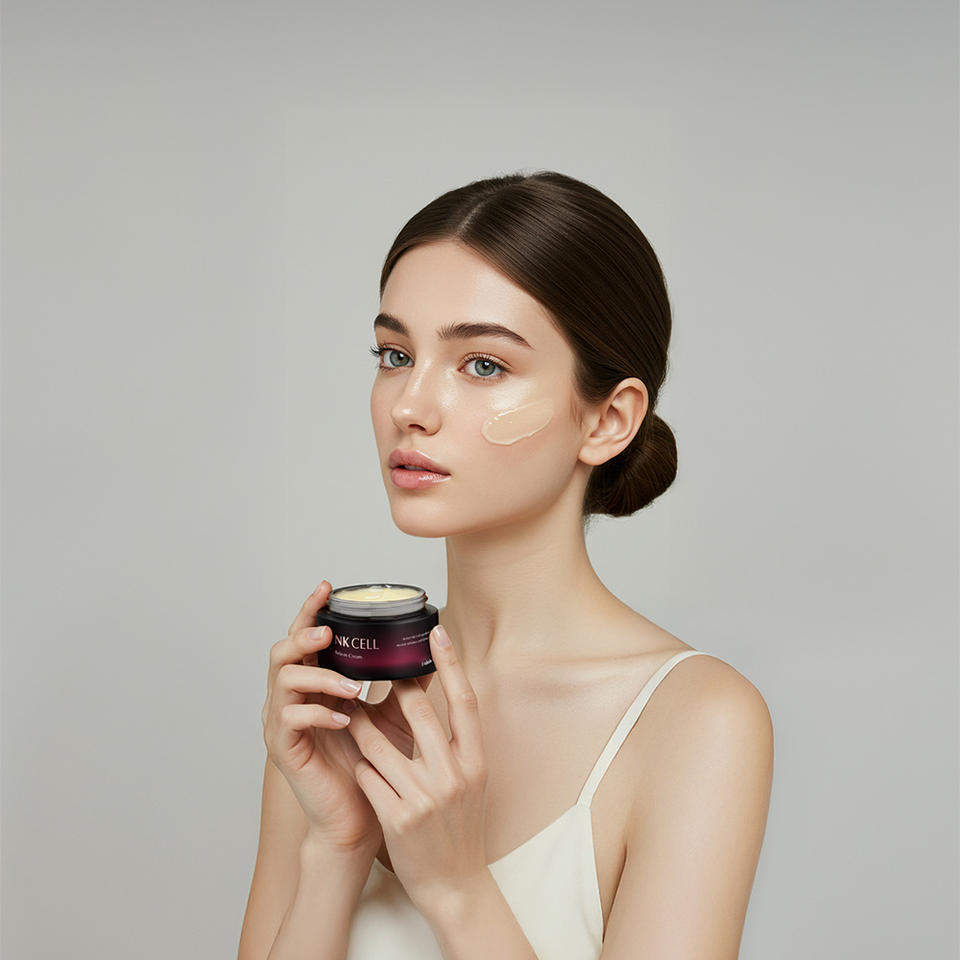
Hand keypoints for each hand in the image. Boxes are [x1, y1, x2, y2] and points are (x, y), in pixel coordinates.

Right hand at [261, 581, 435, 857]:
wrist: (359, 817)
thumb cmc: (372, 766)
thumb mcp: (393, 717)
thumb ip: (403, 684)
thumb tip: (434, 651)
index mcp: (312, 684)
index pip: (306, 637)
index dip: (312, 610)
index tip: (329, 586)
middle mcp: (290, 698)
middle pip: (281, 651)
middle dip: (304, 634)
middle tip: (328, 631)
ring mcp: (281, 723)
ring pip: (283, 680)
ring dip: (319, 676)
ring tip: (352, 687)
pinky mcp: (283, 748)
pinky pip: (290, 718)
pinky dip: (317, 712)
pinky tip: (343, 719)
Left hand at [343, 624, 488, 915]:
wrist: (455, 886)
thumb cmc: (461, 829)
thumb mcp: (472, 782)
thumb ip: (457, 743)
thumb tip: (446, 694)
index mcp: (476, 762)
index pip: (465, 701)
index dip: (451, 663)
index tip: (436, 631)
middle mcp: (454, 775)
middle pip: (420, 712)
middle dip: (394, 686)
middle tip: (377, 665)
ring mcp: (425, 797)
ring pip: (379, 743)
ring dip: (360, 724)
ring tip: (348, 709)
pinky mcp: (397, 818)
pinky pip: (367, 776)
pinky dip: (359, 764)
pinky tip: (354, 760)